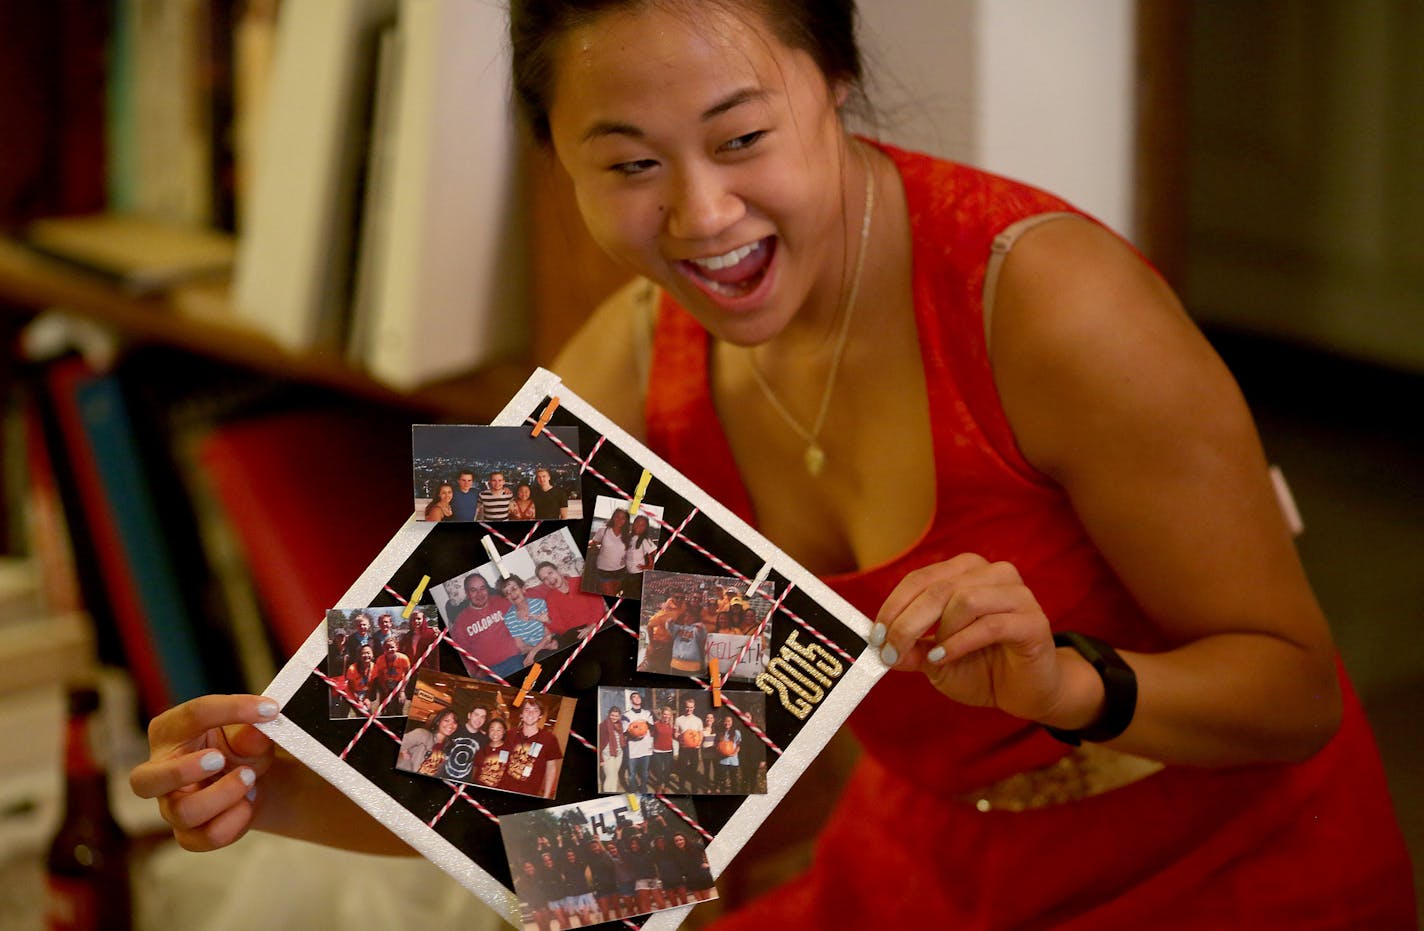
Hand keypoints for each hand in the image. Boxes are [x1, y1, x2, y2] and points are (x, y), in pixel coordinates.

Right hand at [128, 694, 278, 851]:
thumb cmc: (239, 748)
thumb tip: (255, 734)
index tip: (270, 709)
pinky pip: (203, 838)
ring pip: (183, 812)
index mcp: (171, 732)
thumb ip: (251, 733)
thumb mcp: (249, 733)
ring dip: (223, 795)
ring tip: (249, 778)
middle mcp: (160, 771)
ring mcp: (171, 806)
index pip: (192, 716)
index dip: (233, 709)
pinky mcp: (188, 834)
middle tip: (218, 759)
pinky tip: (248, 806)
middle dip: (181, 771)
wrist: (254, 782)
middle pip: (144, 781)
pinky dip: (232, 823)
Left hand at [873, 554, 1068, 723]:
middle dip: (907, 623)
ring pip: (964, 599)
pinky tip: (945, 658)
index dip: (893, 607)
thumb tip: (882, 647)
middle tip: (891, 651)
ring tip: (930, 657)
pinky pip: (990, 625)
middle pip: (937, 588)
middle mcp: (993, 574)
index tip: (876, 636)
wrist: (1027, 691)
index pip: (919, 579)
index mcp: (966, 572)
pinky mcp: (1032, 621)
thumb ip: (911, 650)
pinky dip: (960, 643)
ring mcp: (1017, 594)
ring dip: (939, 631)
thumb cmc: (982, 668)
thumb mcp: (936, 661)